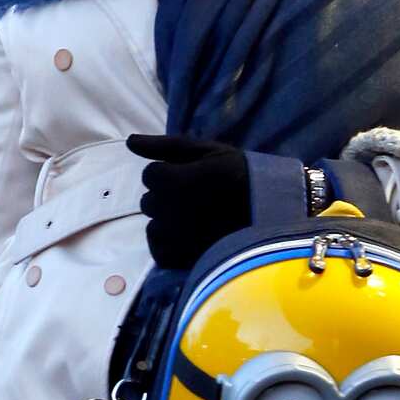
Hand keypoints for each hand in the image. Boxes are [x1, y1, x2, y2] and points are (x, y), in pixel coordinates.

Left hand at [127, 134, 250, 270]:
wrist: (270, 219)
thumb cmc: (241, 178)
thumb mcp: (209, 152)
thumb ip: (166, 146)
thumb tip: (129, 141)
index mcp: (174, 181)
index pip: (150, 174)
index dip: (171, 174)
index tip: (194, 178)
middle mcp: (167, 210)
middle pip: (149, 200)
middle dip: (167, 198)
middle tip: (198, 200)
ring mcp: (170, 237)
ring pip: (152, 224)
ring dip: (168, 220)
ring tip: (197, 219)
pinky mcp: (176, 258)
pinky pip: (157, 247)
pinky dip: (169, 243)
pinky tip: (191, 237)